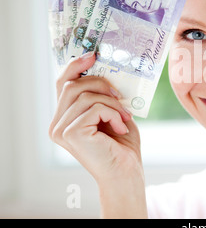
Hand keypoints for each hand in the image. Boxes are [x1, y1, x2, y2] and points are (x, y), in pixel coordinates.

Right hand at [49, 52, 146, 216]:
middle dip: (101, 84)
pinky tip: (121, 127)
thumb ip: (102, 95)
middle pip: (72, 85)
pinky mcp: (71, 133)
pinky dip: (113, 113)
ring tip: (125, 116)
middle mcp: (57, 124)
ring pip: (85, 95)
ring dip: (112, 102)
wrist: (126, 172)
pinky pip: (95, 107)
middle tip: (121, 95)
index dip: (76, 66)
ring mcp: (61, 129)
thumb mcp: (112, 112)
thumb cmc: (122, 144)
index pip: (63, 84)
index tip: (93, 55)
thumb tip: (105, 70)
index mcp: (64, 117)